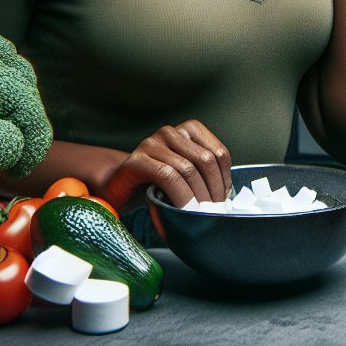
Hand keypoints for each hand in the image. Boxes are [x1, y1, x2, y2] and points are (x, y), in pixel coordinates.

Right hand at [102, 119, 231, 208]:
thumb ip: (203, 176)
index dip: (225, 179)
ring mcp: (152, 143)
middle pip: (205, 160)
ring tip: (199, 216)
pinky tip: (182, 212)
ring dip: (197, 197)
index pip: (218, 152)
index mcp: (189, 130)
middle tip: (213, 213)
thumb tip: (228, 198)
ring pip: (187, 169)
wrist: (117, 187)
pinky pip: (167, 176)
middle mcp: (171, 132)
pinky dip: (180, 196)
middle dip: (213, 190)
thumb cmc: (155, 184)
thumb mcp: (184, 174)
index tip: (224, 200)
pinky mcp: (137, 160)